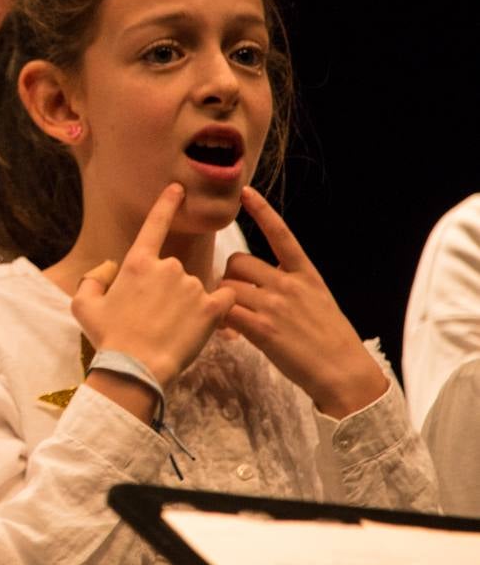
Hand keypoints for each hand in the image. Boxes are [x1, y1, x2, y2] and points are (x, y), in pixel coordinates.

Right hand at [71, 183, 235, 388]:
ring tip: (170, 332)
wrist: (135, 368)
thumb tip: (109, 268)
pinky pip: (224, 298)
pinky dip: (219, 307)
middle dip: (165, 291)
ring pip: (194, 288)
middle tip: (152, 321)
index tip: (177, 189)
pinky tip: (207, 323)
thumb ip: (93, 280)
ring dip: (186, 304)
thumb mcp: (83, 306)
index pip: (155, 225)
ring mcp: (192, 286)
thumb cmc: (107, 337)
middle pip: (172, 271)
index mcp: (138, 263)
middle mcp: (168, 267)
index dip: (166, 204)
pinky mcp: (212, 308)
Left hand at [217, 186, 386, 416]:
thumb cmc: (331, 341)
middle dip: (230, 276)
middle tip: (234, 297)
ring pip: (228, 286)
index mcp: (306, 274)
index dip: (262, 211)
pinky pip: (226, 312)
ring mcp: (275, 305)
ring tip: (229, 316)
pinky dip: (220, 319)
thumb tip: (264, 281)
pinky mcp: (263, 328)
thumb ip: (291, 286)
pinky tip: (225, 329)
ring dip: (221, 298)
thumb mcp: (318, 301)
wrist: (344, 372)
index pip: (281, 235)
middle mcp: (289, 284)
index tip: (245, 192)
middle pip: (238, 262)